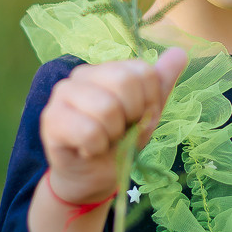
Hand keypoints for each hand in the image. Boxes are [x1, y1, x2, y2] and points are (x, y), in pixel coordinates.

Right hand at [39, 48, 186, 203]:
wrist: (92, 178)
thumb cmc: (118, 144)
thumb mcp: (146, 115)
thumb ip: (160, 83)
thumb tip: (180, 52)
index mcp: (109, 69)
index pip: (144, 71)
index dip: (150, 103)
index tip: (138, 120)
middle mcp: (83, 74)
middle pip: (126, 83)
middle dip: (132, 117)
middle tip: (120, 131)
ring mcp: (63, 93)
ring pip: (106, 107)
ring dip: (113, 135)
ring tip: (103, 140)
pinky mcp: (51, 118)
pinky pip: (89, 130)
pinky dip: (96, 147)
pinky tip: (88, 149)